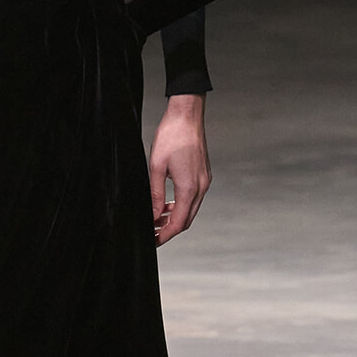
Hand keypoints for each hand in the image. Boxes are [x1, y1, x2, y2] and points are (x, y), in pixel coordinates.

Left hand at [149, 93, 210, 244]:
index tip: (153, 241)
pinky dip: (181, 205)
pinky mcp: (203, 174)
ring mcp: (205, 180)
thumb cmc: (171, 136)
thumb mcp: (155, 167)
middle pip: (187, 219)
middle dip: (169, 229)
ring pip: (190, 209)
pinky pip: (193, 197)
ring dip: (175, 217)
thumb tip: (153, 215)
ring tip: (156, 219)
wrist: (187, 115)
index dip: (165, 235)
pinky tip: (167, 204)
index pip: (179, 223)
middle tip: (152, 233)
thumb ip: (155, 194)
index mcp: (190, 187)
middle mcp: (201, 186)